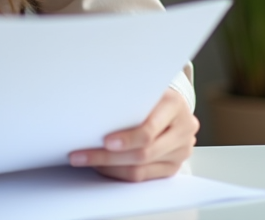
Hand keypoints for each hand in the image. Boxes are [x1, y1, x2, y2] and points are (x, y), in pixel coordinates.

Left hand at [68, 87, 197, 181]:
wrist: (170, 104)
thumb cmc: (149, 93)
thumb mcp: (141, 88)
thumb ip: (126, 99)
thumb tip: (90, 110)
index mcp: (174, 104)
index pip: (150, 129)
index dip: (127, 139)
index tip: (105, 141)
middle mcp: (183, 129)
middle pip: (144, 153)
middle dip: (108, 157)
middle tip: (81, 156)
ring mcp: (181, 151)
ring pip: (141, 169)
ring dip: (109, 167)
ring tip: (86, 160)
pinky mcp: (173, 167)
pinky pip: (143, 177)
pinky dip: (119, 174)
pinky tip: (102, 167)